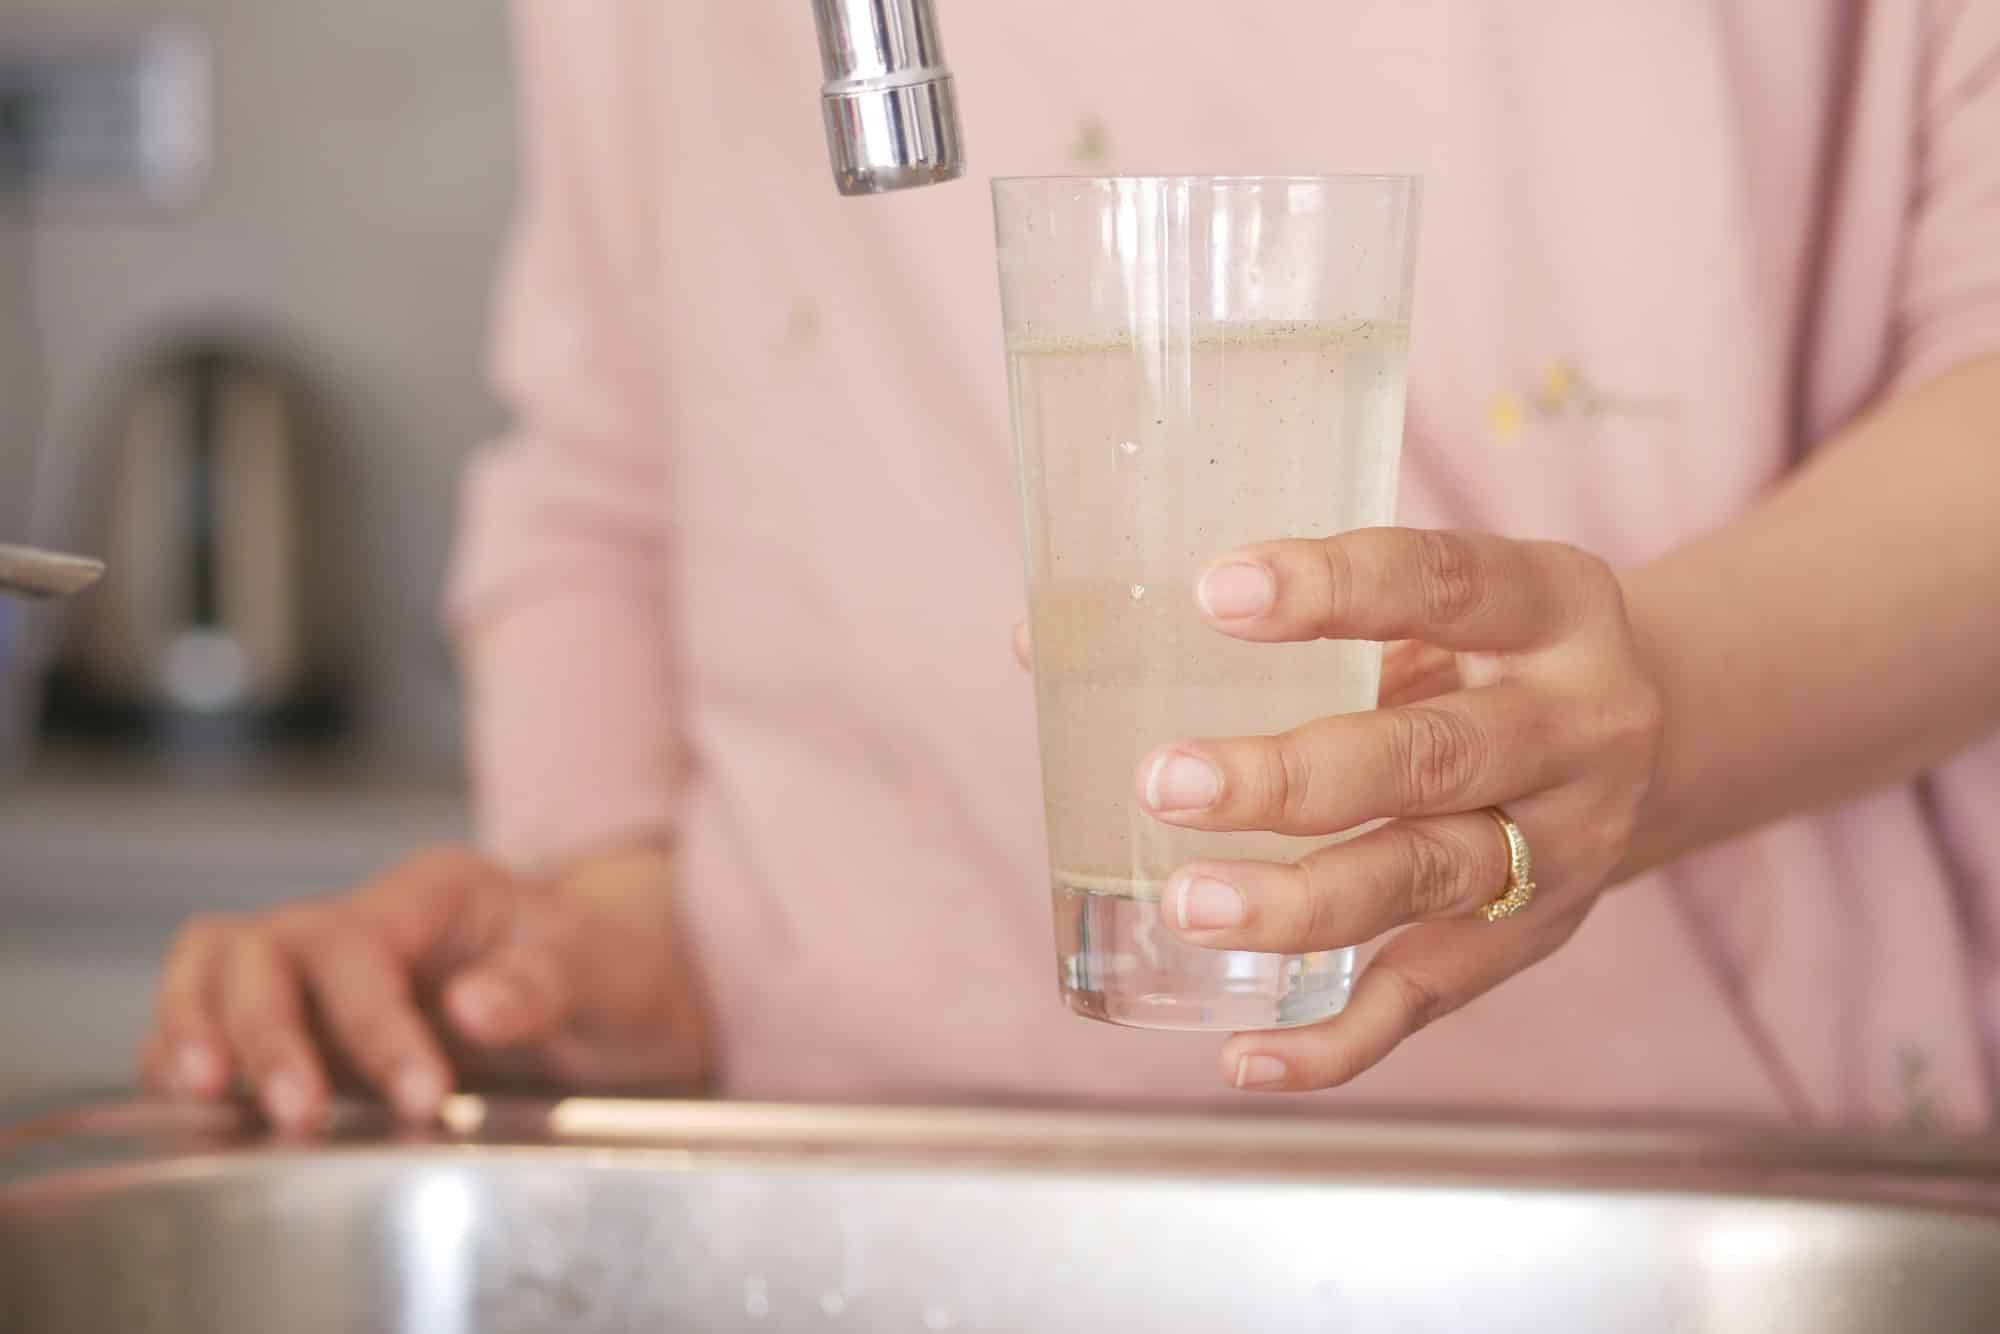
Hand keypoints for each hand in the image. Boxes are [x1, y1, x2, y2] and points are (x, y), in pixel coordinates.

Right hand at [140, 844, 712, 1130]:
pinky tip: (196, 1104)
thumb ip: (543, 983)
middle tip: (300, 1115)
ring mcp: (327, 974)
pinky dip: (190, 1052)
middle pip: (267, 947)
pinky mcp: (309, 1029)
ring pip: (220, 968)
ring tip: (202, 1094)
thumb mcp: (607, 972)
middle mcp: (365, 923)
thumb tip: (474, 1006)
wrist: (623, 993)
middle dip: (269, 1034)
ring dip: (200, 1030)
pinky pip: (217, 1019)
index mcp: (435, 893)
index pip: (365, 943)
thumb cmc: (613, 970)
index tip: (421, 1098)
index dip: (375, 1023)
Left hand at [1135, 528, 1663, 1091]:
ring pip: (1428, 880)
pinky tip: (1244, 1056)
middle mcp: (1572, 725)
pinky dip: (1338, 1039)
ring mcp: (1560, 845)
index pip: (1443, 582)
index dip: (1334, 588)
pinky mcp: (1528, 942)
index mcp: (1547, 603)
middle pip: (1433, 757)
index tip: (1212, 593)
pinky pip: (1431, 1001)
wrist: (1662, 735)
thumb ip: (1276, 618)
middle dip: (1295, 778)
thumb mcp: (1430, 603)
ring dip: (1303, 904)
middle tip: (1165, 783)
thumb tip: (1041, 643)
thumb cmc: (1481, 651)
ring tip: (1188, 907)